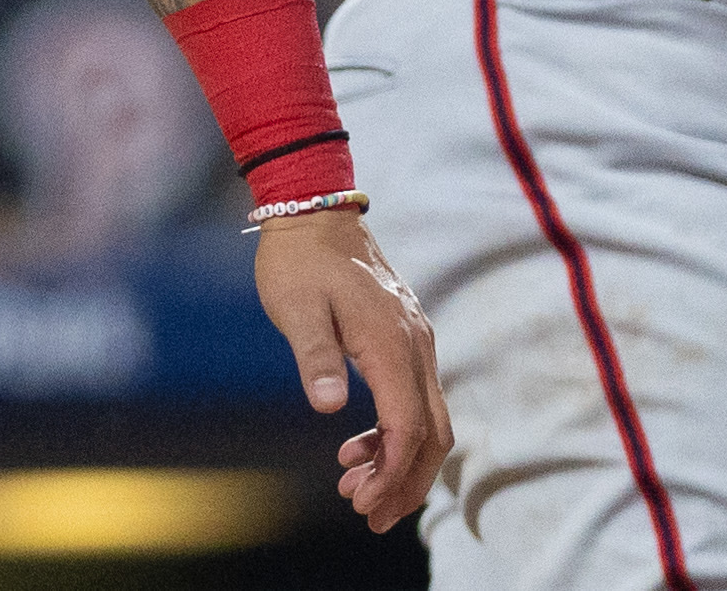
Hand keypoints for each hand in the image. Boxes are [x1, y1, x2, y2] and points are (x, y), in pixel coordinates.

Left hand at [252, 207, 450, 533]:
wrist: (314, 210)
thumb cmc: (298, 259)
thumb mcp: (295, 307)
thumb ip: (314, 356)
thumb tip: (327, 406)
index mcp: (391, 342)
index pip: (407, 426)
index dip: (391, 473)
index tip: (362, 505)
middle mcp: (416, 345)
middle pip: (431, 433)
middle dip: (406, 482)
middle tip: (369, 516)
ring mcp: (416, 341)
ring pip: (428, 418)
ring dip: (400, 461)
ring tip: (355, 488)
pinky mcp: (406, 338)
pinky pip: (415, 397)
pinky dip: (395, 432)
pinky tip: (357, 445)